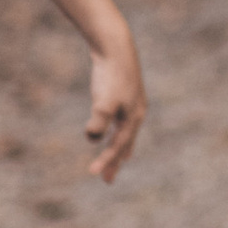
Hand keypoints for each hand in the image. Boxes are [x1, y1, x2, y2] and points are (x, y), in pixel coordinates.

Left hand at [85, 35, 145, 182]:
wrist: (116, 46)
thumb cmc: (111, 75)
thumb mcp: (103, 100)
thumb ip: (99, 121)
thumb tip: (93, 139)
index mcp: (133, 118)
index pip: (118, 146)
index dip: (105, 160)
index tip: (91, 174)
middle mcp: (136, 113)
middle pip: (126, 144)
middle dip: (116, 161)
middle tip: (107, 180)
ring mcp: (132, 104)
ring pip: (126, 133)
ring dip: (119, 148)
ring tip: (119, 162)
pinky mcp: (124, 95)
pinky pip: (122, 121)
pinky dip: (119, 131)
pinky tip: (114, 131)